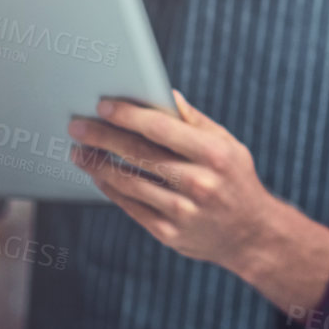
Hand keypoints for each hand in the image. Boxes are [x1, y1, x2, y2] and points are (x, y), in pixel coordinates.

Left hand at [66, 90, 292, 275]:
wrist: (252, 234)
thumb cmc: (236, 180)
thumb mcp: (228, 145)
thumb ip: (195, 121)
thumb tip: (163, 94)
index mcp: (214, 154)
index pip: (160, 128)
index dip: (127, 115)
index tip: (103, 106)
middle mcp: (199, 182)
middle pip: (138, 154)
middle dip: (101, 137)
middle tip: (76, 126)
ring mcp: (183, 211)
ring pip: (128, 182)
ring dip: (98, 165)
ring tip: (80, 152)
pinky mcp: (170, 233)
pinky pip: (131, 207)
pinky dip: (111, 189)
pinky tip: (99, 176)